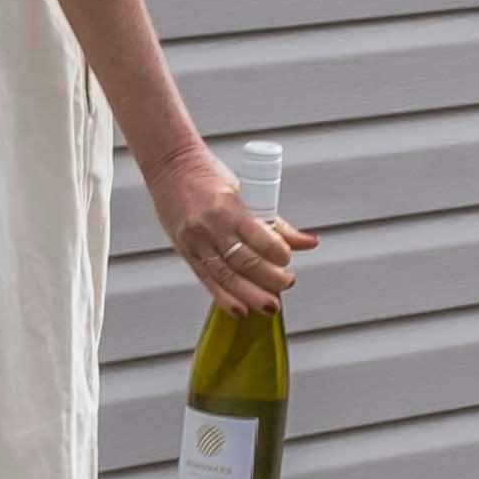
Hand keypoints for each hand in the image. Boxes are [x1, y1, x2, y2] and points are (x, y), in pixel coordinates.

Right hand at [148, 141, 309, 314]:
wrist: (170, 168)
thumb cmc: (209, 176)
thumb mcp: (246, 191)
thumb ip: (276, 221)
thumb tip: (308, 242)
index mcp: (228, 208)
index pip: (257, 237)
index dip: (277, 253)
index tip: (288, 259)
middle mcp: (210, 228)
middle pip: (243, 262)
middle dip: (269, 279)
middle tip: (286, 284)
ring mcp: (196, 242)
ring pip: (225, 277)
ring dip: (251, 295)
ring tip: (271, 306)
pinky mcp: (186, 252)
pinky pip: (207, 280)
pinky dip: (224, 298)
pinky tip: (241, 310)